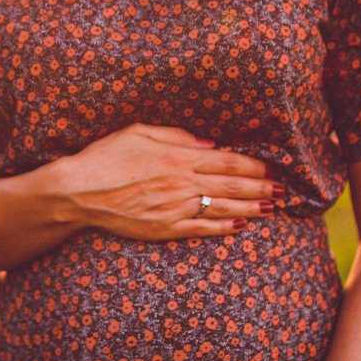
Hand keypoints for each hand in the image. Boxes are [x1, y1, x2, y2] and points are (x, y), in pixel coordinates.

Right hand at [55, 123, 280, 241]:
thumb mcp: (138, 131)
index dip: (252, 165)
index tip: (270, 166)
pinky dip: (225, 228)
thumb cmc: (105, 157)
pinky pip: (202, 229)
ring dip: (252, 208)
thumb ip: (176, 135)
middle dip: (261, 187)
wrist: (77, 192)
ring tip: (274, 208)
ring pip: (223, 209)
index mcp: (177, 156)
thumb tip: (210, 144)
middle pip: (232, 185)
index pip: (226, 160)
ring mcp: (174, 208)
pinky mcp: (164, 229)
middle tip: (283, 189)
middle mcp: (181, 182)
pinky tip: (242, 226)